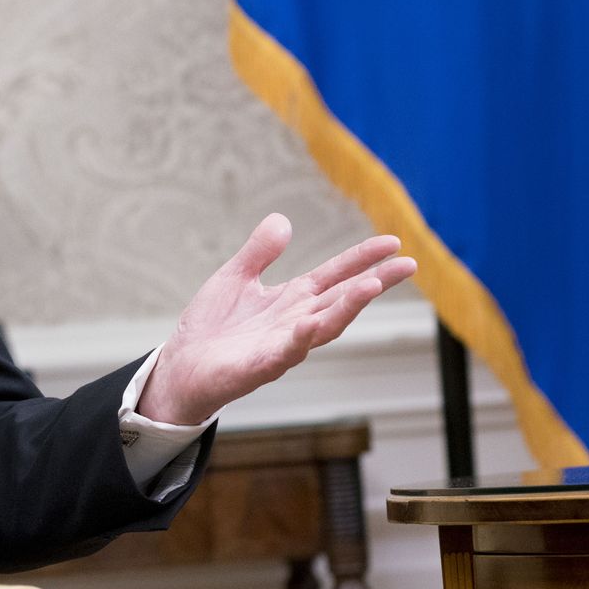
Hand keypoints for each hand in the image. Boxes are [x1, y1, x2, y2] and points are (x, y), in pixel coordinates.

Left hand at [138, 214, 415, 424]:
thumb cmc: (211, 328)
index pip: (335, 275)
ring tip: (372, 284)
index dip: (362, 258)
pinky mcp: (258, 367)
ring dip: (348, 307)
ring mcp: (281, 346)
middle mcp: (295, 322)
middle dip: (375, 282)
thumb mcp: (235, 277)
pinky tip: (310, 324)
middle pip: (342, 300)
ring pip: (323, 327)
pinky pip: (284, 354)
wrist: (180, 368)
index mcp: (291, 300)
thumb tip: (283, 219)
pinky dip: (299, 340)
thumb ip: (259, 252)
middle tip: (408, 264)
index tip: (393, 242)